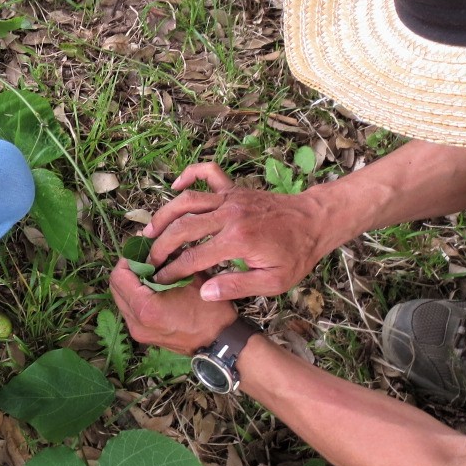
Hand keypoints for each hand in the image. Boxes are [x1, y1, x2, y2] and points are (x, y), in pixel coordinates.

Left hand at [109, 261, 236, 354]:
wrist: (220, 342)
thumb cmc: (210, 309)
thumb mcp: (191, 276)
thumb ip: (169, 260)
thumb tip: (153, 245)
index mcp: (145, 308)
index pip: (119, 276)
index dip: (127, 259)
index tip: (140, 249)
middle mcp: (136, 323)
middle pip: (115, 288)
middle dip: (127, 270)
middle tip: (143, 258)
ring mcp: (138, 332)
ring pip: (121, 299)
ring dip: (131, 283)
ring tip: (149, 272)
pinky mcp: (143, 335)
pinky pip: (130, 310)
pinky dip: (136, 296)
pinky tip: (153, 287)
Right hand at [146, 163, 329, 299]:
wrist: (316, 221)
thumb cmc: (297, 255)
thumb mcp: (274, 282)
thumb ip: (238, 287)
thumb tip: (204, 292)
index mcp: (238, 241)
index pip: (194, 257)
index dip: (173, 271)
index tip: (159, 280)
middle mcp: (230, 215)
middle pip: (182, 227)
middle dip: (160, 245)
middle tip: (148, 259)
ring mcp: (231, 198)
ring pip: (187, 200)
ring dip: (164, 214)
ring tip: (149, 230)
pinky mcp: (235, 189)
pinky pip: (208, 173)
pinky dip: (189, 175)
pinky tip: (175, 186)